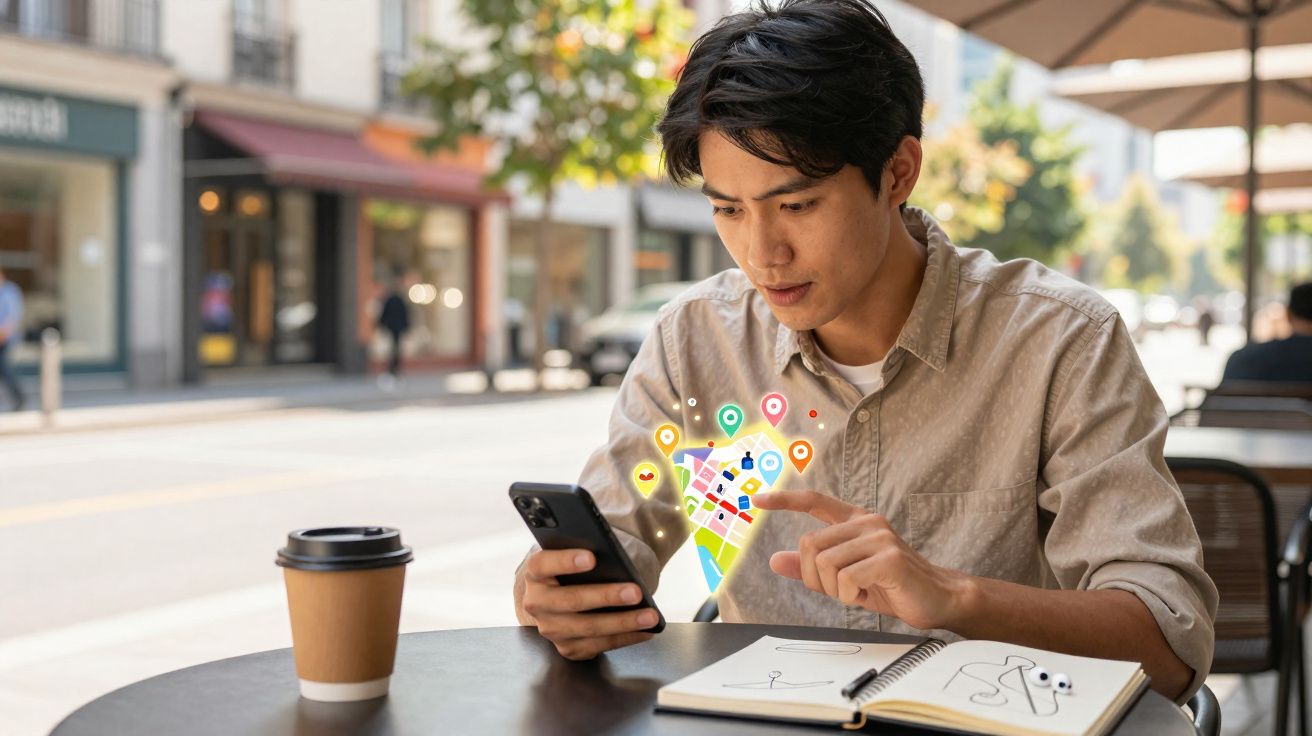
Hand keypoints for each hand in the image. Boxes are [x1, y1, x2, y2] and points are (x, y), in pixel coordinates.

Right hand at [517, 548, 657, 659]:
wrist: (561, 596)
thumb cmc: (573, 571)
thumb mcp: (572, 556)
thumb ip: (584, 554)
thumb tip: (615, 559)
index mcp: (535, 573)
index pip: (543, 564)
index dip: (565, 561)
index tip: (592, 558)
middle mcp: (537, 603)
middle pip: (570, 600)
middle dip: (606, 597)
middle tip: (635, 592)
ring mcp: (550, 629)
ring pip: (587, 628)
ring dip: (622, 622)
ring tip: (649, 615)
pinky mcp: (567, 648)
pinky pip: (598, 645)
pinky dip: (625, 638)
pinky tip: (644, 630)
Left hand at [750, 490, 973, 630]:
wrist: (937, 600)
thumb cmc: (890, 586)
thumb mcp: (843, 577)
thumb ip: (811, 567)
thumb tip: (775, 560)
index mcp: (855, 521)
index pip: (814, 501)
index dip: (784, 500)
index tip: (757, 500)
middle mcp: (866, 522)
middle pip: (810, 545)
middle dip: (814, 577)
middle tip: (839, 590)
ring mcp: (879, 537)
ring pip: (825, 563)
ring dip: (834, 590)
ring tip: (858, 592)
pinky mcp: (889, 558)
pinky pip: (845, 579)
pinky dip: (849, 596)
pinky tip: (867, 595)